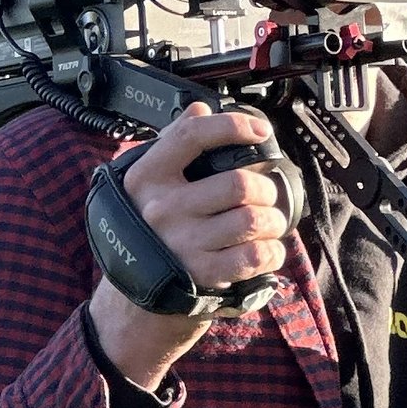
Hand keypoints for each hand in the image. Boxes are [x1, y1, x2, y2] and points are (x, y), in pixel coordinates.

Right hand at [88, 105, 292, 391]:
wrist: (133, 299)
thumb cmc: (148, 233)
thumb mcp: (147, 186)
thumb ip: (174, 145)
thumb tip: (200, 108)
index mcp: (148, 176)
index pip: (193, 135)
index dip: (234, 126)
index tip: (259, 132)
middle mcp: (162, 207)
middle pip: (239, 183)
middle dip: (266, 189)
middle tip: (267, 196)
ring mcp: (182, 242)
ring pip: (252, 220)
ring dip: (273, 221)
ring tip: (269, 224)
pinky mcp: (201, 274)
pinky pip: (255, 256)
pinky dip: (272, 252)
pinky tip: (267, 251)